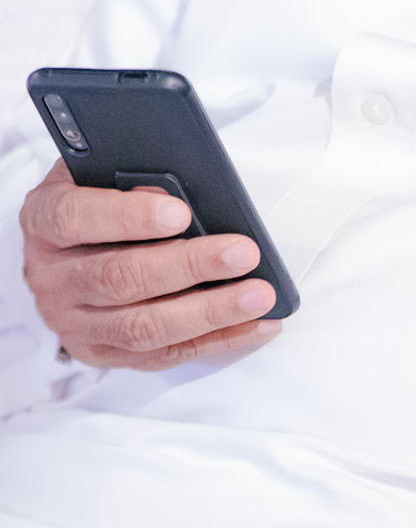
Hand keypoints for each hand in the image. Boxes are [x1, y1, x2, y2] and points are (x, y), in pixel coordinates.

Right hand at [20, 157, 279, 368]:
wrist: (68, 249)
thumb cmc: (97, 200)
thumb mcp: (101, 172)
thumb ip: (128, 176)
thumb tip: (173, 193)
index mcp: (44, 221)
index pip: (77, 219)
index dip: (129, 217)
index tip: (182, 213)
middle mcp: (51, 277)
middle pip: (120, 279)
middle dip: (189, 267)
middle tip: (243, 253)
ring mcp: (74, 322)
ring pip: (142, 327)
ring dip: (209, 313)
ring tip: (259, 295)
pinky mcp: (103, 353)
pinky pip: (163, 355)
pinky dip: (216, 341)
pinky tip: (257, 324)